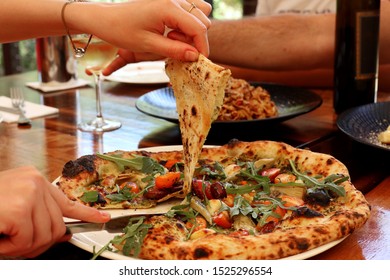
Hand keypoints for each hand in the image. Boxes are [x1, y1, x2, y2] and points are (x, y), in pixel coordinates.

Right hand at [0, 166, 109, 257]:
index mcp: (33, 181)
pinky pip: (26, 241)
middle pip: (56, 227)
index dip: (86, 213)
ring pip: (44, 237)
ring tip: (1, 236)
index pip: (66, 200)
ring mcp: (29, 191)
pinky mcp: (19, 207)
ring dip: (20, 247)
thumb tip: (64, 233)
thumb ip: (38, 218)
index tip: (102, 218)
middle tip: (12, 243)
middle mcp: (34, 181)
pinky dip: (9, 248)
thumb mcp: (12, 210)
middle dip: (36, 244)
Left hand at [89, 0, 211, 74]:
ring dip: (192, 30)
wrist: (105, 18)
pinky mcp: (169, 0)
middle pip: (202, 20)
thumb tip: (195, 56)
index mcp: (168, 8)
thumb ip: (175, 50)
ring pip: (199, 13)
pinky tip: (174, 30)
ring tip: (172, 38)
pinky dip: (189, 21)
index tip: (199, 61)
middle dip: (196, 39)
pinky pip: (190, 8)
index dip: (202, 47)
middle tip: (176, 48)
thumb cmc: (122, 31)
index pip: (198, 28)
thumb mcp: (148, 45)